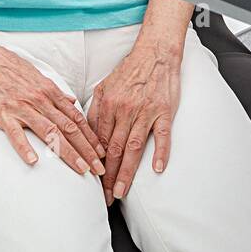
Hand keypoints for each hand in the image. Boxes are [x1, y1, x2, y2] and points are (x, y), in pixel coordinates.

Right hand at [0, 35, 104, 177]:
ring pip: (50, 132)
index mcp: (50, 92)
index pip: (76, 119)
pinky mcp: (3, 114)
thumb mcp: (38, 76)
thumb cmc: (10, 67)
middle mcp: (40, 100)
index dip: (91, 137)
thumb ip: (56, 93)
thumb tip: (72, 102)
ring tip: (80, 169)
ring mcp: (22, 108)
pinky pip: (16, 133)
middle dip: (87, 150)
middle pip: (69, 128)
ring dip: (67, 152)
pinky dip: (25, 147)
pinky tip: (33, 161)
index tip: (101, 153)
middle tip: (98, 169)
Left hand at [87, 34, 181, 204]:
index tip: (92, 181)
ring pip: (134, 147)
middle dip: (108, 177)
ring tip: (121, 192)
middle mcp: (125, 110)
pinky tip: (156, 169)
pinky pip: (162, 135)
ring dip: (127, 172)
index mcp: (108, 105)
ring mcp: (146, 112)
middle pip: (114, 150)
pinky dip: (160, 152)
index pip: (99, 142)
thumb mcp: (104, 87)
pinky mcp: (164, 111)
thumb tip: (86, 133)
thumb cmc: (129, 71)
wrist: (154, 53)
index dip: (95, 164)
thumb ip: (95, 111)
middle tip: (104, 198)